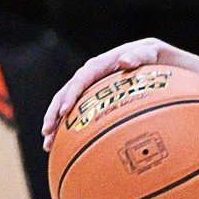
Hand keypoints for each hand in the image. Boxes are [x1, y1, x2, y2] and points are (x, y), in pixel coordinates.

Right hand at [42, 39, 186, 145]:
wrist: (152, 58)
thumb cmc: (150, 55)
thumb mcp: (148, 53)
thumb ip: (139, 55)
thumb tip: (126, 60)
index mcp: (99, 65)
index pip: (80, 80)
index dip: (71, 95)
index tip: (65, 112)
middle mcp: (89, 76)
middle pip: (65, 95)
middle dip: (53, 114)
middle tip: (47, 133)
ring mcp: (89, 88)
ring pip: (66, 106)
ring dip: (55, 124)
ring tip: (47, 145)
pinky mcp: (93, 98)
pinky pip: (78, 113)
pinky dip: (69, 128)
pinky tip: (64, 146)